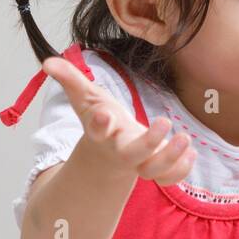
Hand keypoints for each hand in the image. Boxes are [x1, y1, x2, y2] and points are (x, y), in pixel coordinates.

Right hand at [42, 55, 194, 184]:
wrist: (109, 152)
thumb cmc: (100, 118)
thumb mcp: (85, 97)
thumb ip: (69, 79)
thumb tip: (47, 61)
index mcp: (102, 133)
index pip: (97, 130)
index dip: (100, 124)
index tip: (104, 114)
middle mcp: (120, 151)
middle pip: (132, 155)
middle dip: (149, 142)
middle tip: (165, 122)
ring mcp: (139, 163)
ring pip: (153, 170)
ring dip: (170, 158)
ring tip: (185, 138)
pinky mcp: (155, 168)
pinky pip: (168, 177)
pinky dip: (181, 169)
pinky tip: (191, 152)